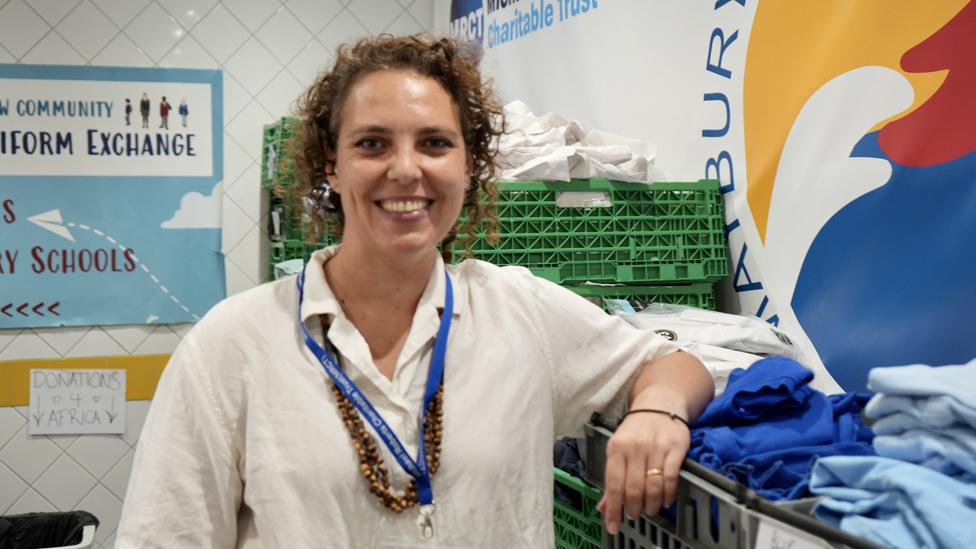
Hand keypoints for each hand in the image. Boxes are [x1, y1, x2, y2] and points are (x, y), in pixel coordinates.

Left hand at [597, 410, 689, 534]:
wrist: (660, 403)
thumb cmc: (636, 430)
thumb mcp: (618, 449)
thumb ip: (613, 479)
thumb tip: (604, 507)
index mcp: (616, 448)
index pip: (613, 484)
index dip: (613, 509)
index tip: (613, 526)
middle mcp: (634, 448)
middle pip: (634, 488)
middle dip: (634, 508)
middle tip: (635, 514)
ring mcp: (655, 448)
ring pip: (653, 486)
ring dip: (652, 504)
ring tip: (651, 510)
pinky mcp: (675, 449)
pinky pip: (671, 478)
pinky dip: (668, 494)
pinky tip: (666, 500)